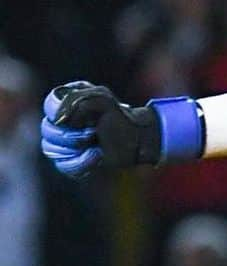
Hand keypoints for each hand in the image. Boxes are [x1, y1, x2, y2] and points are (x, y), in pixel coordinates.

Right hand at [40, 82, 161, 176]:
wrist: (138, 139)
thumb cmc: (120, 116)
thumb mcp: (101, 99)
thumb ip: (77, 100)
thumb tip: (59, 118)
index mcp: (67, 101)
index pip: (50, 106)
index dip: (63, 114)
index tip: (82, 118)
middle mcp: (62, 121)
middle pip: (48, 131)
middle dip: (71, 135)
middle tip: (93, 133)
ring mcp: (65, 141)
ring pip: (51, 149)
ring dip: (75, 149)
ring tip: (96, 145)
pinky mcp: (72, 159)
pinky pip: (64, 166)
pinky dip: (81, 163)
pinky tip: (97, 156)